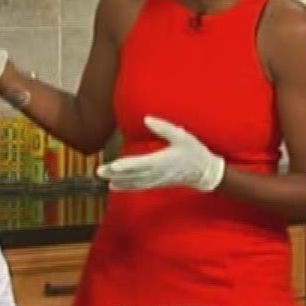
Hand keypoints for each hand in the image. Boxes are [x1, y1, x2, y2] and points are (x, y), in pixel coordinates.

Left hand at [95, 116, 224, 191]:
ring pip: (134, 182)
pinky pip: (138, 186)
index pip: (140, 163)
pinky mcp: (156, 183)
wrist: (205, 172)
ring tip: (103, 178)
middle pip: (133, 174)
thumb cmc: (194, 152)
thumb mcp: (182, 136)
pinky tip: (114, 185)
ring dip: (118, 180)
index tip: (113, 166)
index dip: (125, 165)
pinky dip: (126, 186)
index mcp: (163, 160)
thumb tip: (146, 118)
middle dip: (115, 174)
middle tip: (99, 171)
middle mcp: (157, 173)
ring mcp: (156, 180)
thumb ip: (164, 128)